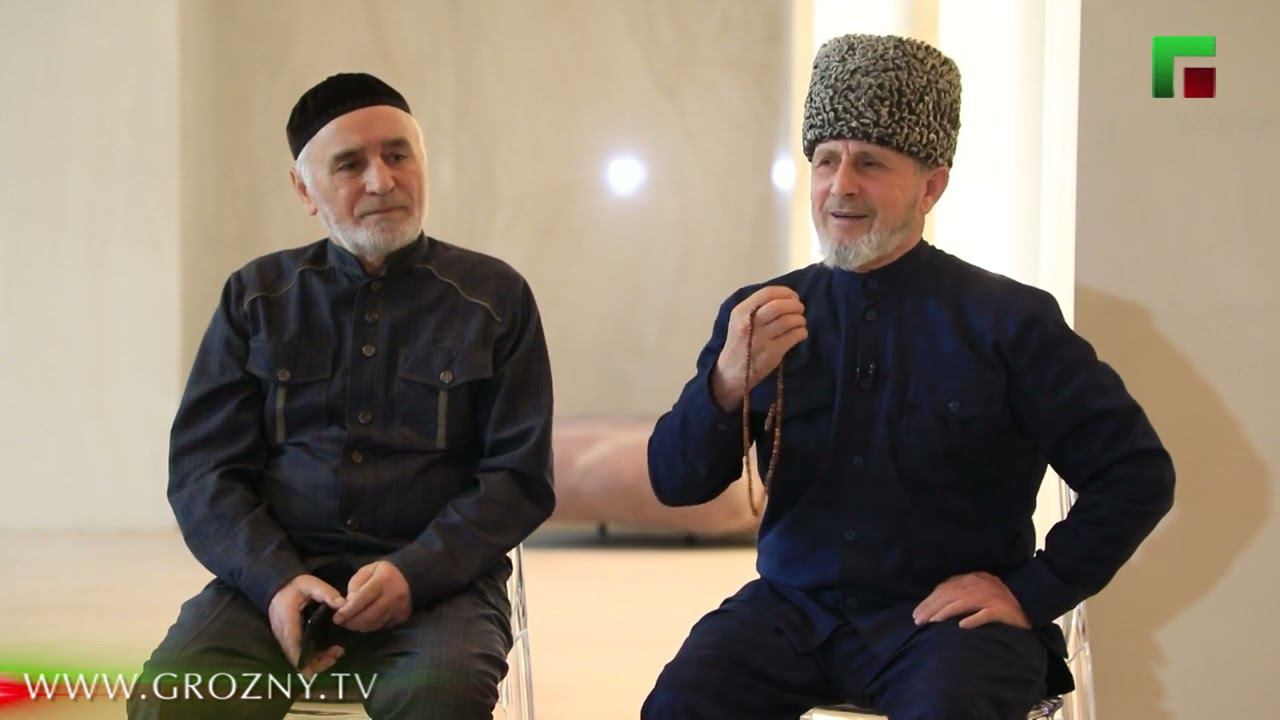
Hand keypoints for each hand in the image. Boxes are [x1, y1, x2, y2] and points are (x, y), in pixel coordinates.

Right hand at [268, 574, 345, 676]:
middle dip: (317, 662)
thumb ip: (326, 593)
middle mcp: (283, 634)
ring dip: (317, 660)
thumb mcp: (311, 584)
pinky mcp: (288, 640)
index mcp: (287, 622)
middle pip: (295, 658)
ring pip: (298, 658)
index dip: (304, 659)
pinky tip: (328, 650)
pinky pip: (299, 654)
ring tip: (337, 652)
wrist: (277, 586)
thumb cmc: (294, 586)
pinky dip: (313, 656)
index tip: (321, 665)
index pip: (292, 646)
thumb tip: (343, 604)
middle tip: (337, 653)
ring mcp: (284, 639)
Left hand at [333, 560, 411, 632]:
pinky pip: (382, 626)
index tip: (336, 618)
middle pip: (369, 616)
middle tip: (342, 623)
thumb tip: (349, 604)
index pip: (362, 600)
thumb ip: (355, 586)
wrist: (408, 576)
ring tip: (351, 623)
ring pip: (375, 624)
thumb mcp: (366, 571)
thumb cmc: (382, 573)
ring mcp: (399, 608)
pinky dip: (370, 626)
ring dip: (360, 626)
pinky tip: (364, 623)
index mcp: (383, 580)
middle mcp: (393, 596)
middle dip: (352, 622)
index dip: (348, 611)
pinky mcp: (402, 617)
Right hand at [710, 286, 807, 410]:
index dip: (785, 292)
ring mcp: (761, 339)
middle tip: (800, 309)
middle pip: (779, 306)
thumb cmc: (740, 342)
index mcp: (741, 311)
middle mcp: (749, 323)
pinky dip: (801, 332)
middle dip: (795, 305)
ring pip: (788, 321)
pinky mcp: (772, 353)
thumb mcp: (740, 320)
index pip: (767, 293)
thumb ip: (758, 307)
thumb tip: (787, 298)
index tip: (793, 297)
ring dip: (800, 319)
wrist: (731, 371)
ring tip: (800, 322)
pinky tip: (800, 334)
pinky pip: (794, 336)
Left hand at [912, 571, 1030, 629]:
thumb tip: (939, 598)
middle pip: (949, 596)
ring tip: (932, 622)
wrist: (1030, 597)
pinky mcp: (1001, 610)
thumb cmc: (1001, 595)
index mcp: (971, 579)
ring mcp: (990, 598)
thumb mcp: (979, 586)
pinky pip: (985, 615)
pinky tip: (962, 626)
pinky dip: (973, 619)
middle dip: (931, 608)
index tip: (916, 613)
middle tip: (917, 620)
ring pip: (962, 604)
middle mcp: (978, 586)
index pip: (945, 589)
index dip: (929, 601)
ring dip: (945, 613)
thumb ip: (962, 589)